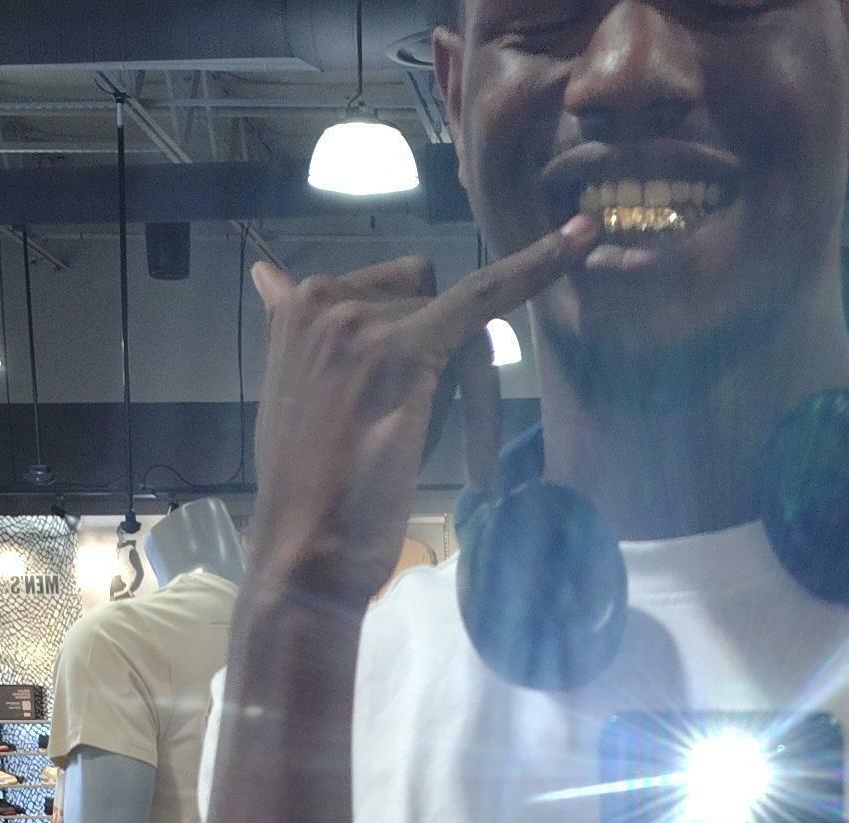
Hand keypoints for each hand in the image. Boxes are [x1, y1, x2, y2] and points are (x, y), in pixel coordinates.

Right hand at [246, 218, 597, 612]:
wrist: (306, 556)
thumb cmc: (310, 495)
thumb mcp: (295, 395)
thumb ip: (304, 336)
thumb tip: (269, 275)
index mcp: (296, 305)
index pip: (388, 291)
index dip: (418, 345)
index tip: (424, 397)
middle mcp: (322, 300)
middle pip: (427, 298)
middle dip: (451, 366)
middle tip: (457, 451)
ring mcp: (361, 322)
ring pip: (457, 319)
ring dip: (478, 394)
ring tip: (474, 468)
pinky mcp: (406, 352)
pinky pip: (484, 295)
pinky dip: (537, 266)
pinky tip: (580, 240)